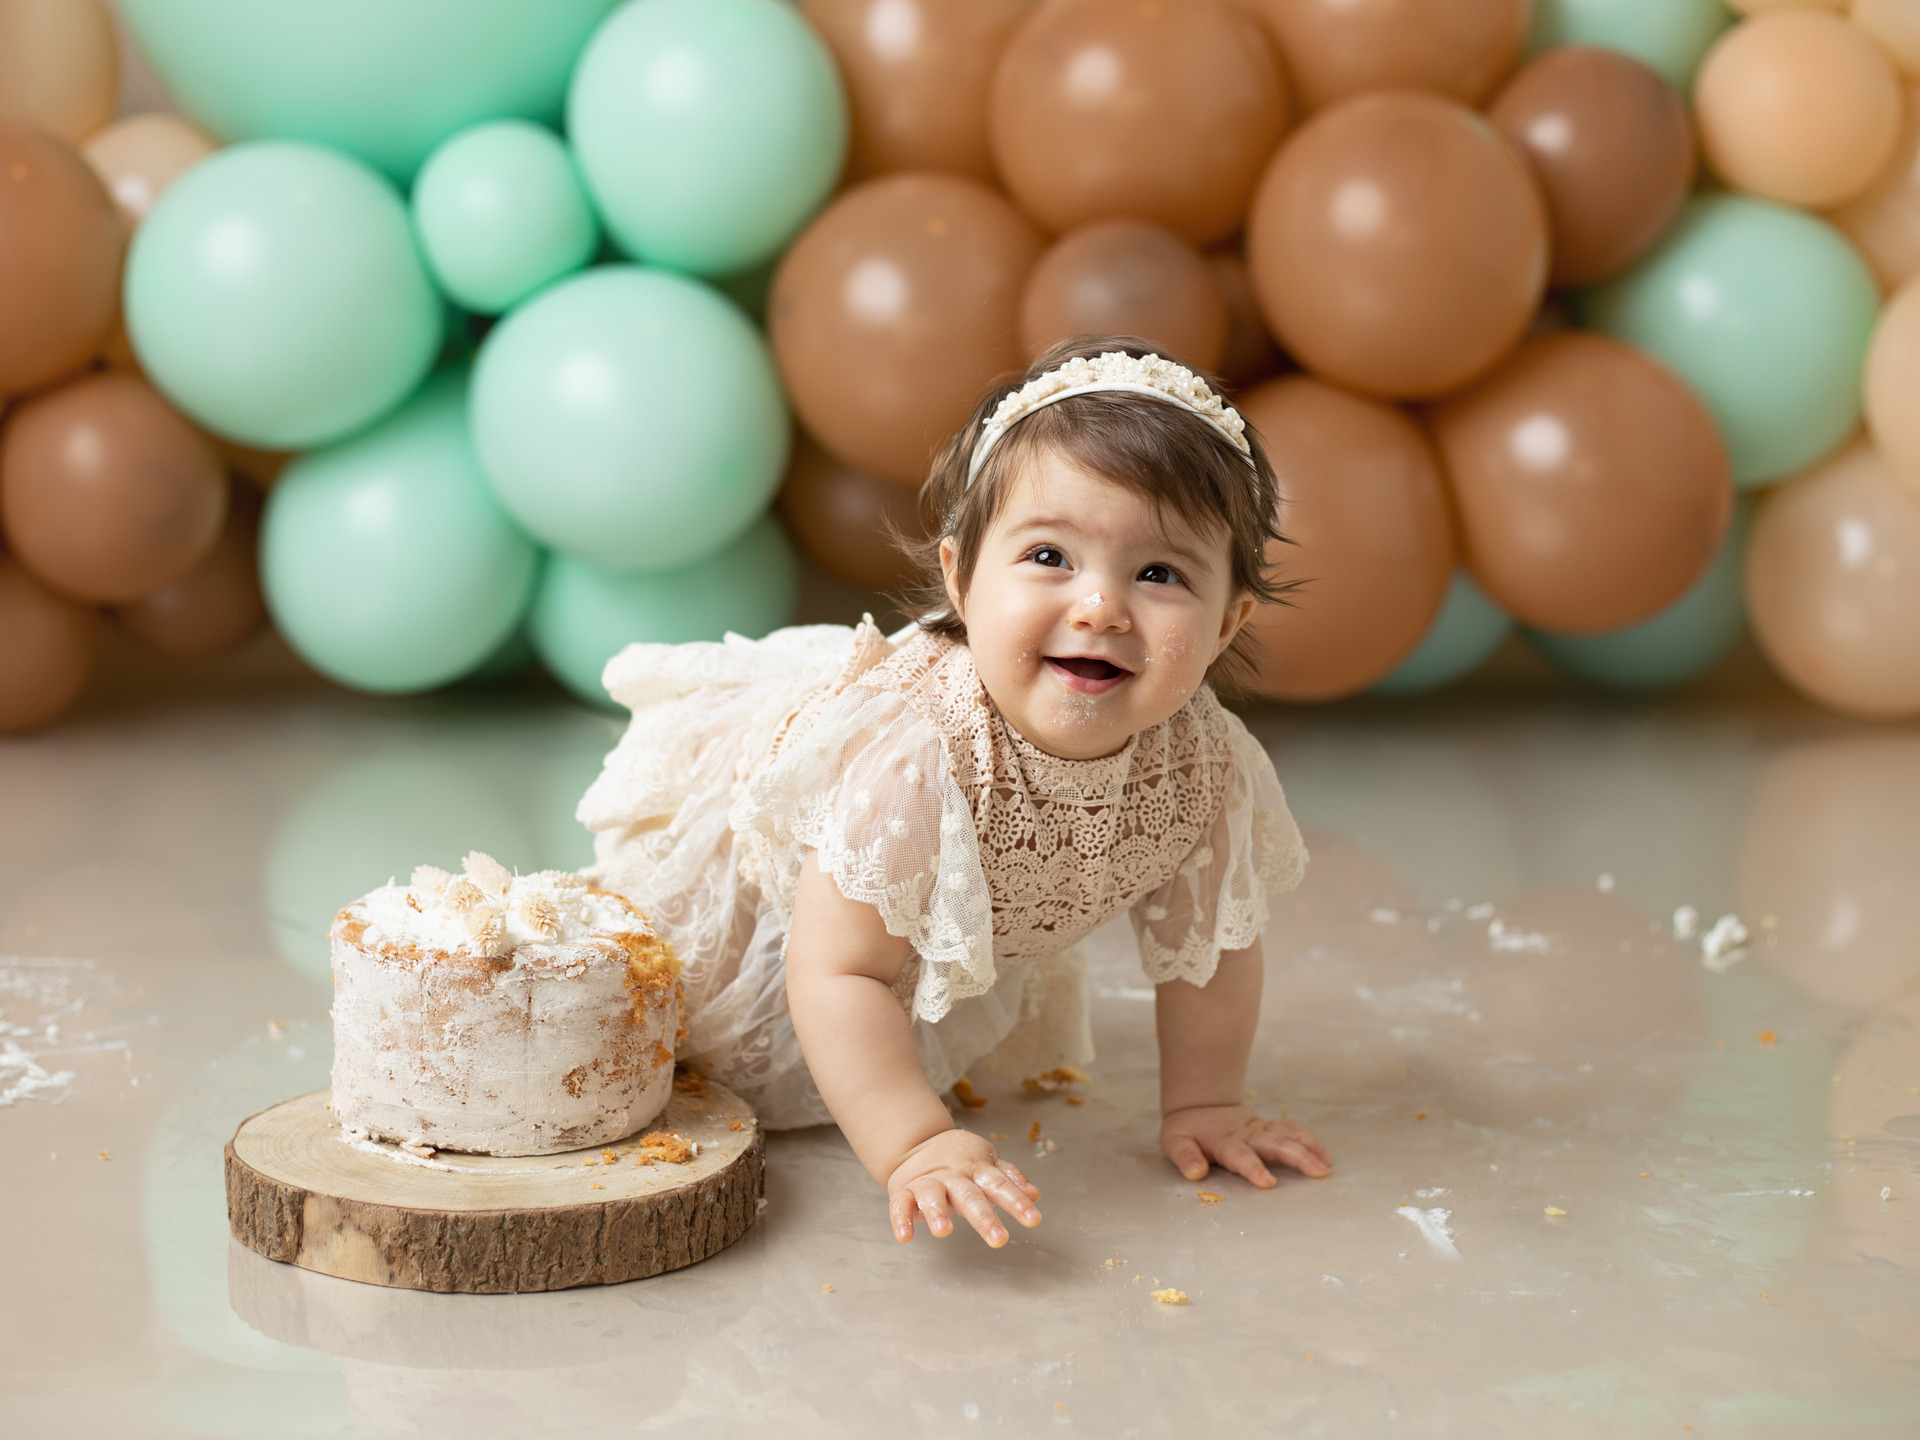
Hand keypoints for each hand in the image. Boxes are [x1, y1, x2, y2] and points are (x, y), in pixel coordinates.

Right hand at [886, 1128, 1041, 1246]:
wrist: (918, 1142)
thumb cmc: (960, 1160)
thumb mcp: (988, 1164)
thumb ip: (1010, 1179)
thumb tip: (1035, 1195)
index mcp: (977, 1170)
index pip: (1000, 1186)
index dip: (1017, 1202)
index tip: (1033, 1220)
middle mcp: (954, 1176)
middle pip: (970, 1195)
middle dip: (984, 1217)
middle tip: (999, 1239)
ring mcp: (929, 1182)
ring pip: (933, 1195)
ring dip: (937, 1212)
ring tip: (943, 1232)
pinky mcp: (905, 1191)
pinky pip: (901, 1204)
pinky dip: (901, 1219)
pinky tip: (905, 1236)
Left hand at [1161, 1104, 1330, 1186]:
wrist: (1200, 1104)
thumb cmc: (1187, 1129)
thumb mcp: (1175, 1141)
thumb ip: (1184, 1157)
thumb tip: (1195, 1173)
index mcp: (1224, 1141)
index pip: (1240, 1155)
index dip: (1253, 1168)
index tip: (1268, 1182)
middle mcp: (1247, 1134)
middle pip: (1275, 1144)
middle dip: (1297, 1157)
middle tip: (1317, 1172)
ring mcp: (1260, 1129)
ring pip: (1288, 1134)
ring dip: (1309, 1148)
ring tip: (1326, 1166)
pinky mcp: (1269, 1128)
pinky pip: (1293, 1130)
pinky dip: (1309, 1140)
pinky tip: (1325, 1156)